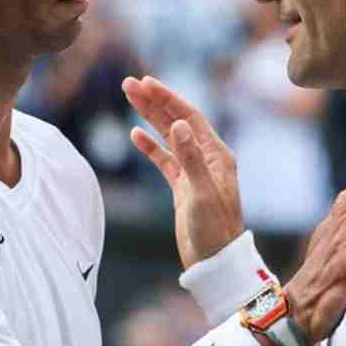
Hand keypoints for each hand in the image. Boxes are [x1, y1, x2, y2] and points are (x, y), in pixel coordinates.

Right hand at [123, 75, 243, 266]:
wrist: (215, 263)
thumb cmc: (215, 230)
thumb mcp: (201, 193)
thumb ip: (189, 159)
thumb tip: (179, 125)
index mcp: (217, 155)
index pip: (189, 117)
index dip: (168, 98)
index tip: (147, 82)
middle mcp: (206, 159)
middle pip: (176, 121)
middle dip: (154, 102)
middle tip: (129, 84)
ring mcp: (194, 172)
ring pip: (168, 138)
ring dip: (149, 118)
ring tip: (129, 98)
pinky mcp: (182, 188)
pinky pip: (164, 160)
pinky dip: (150, 147)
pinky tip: (135, 134)